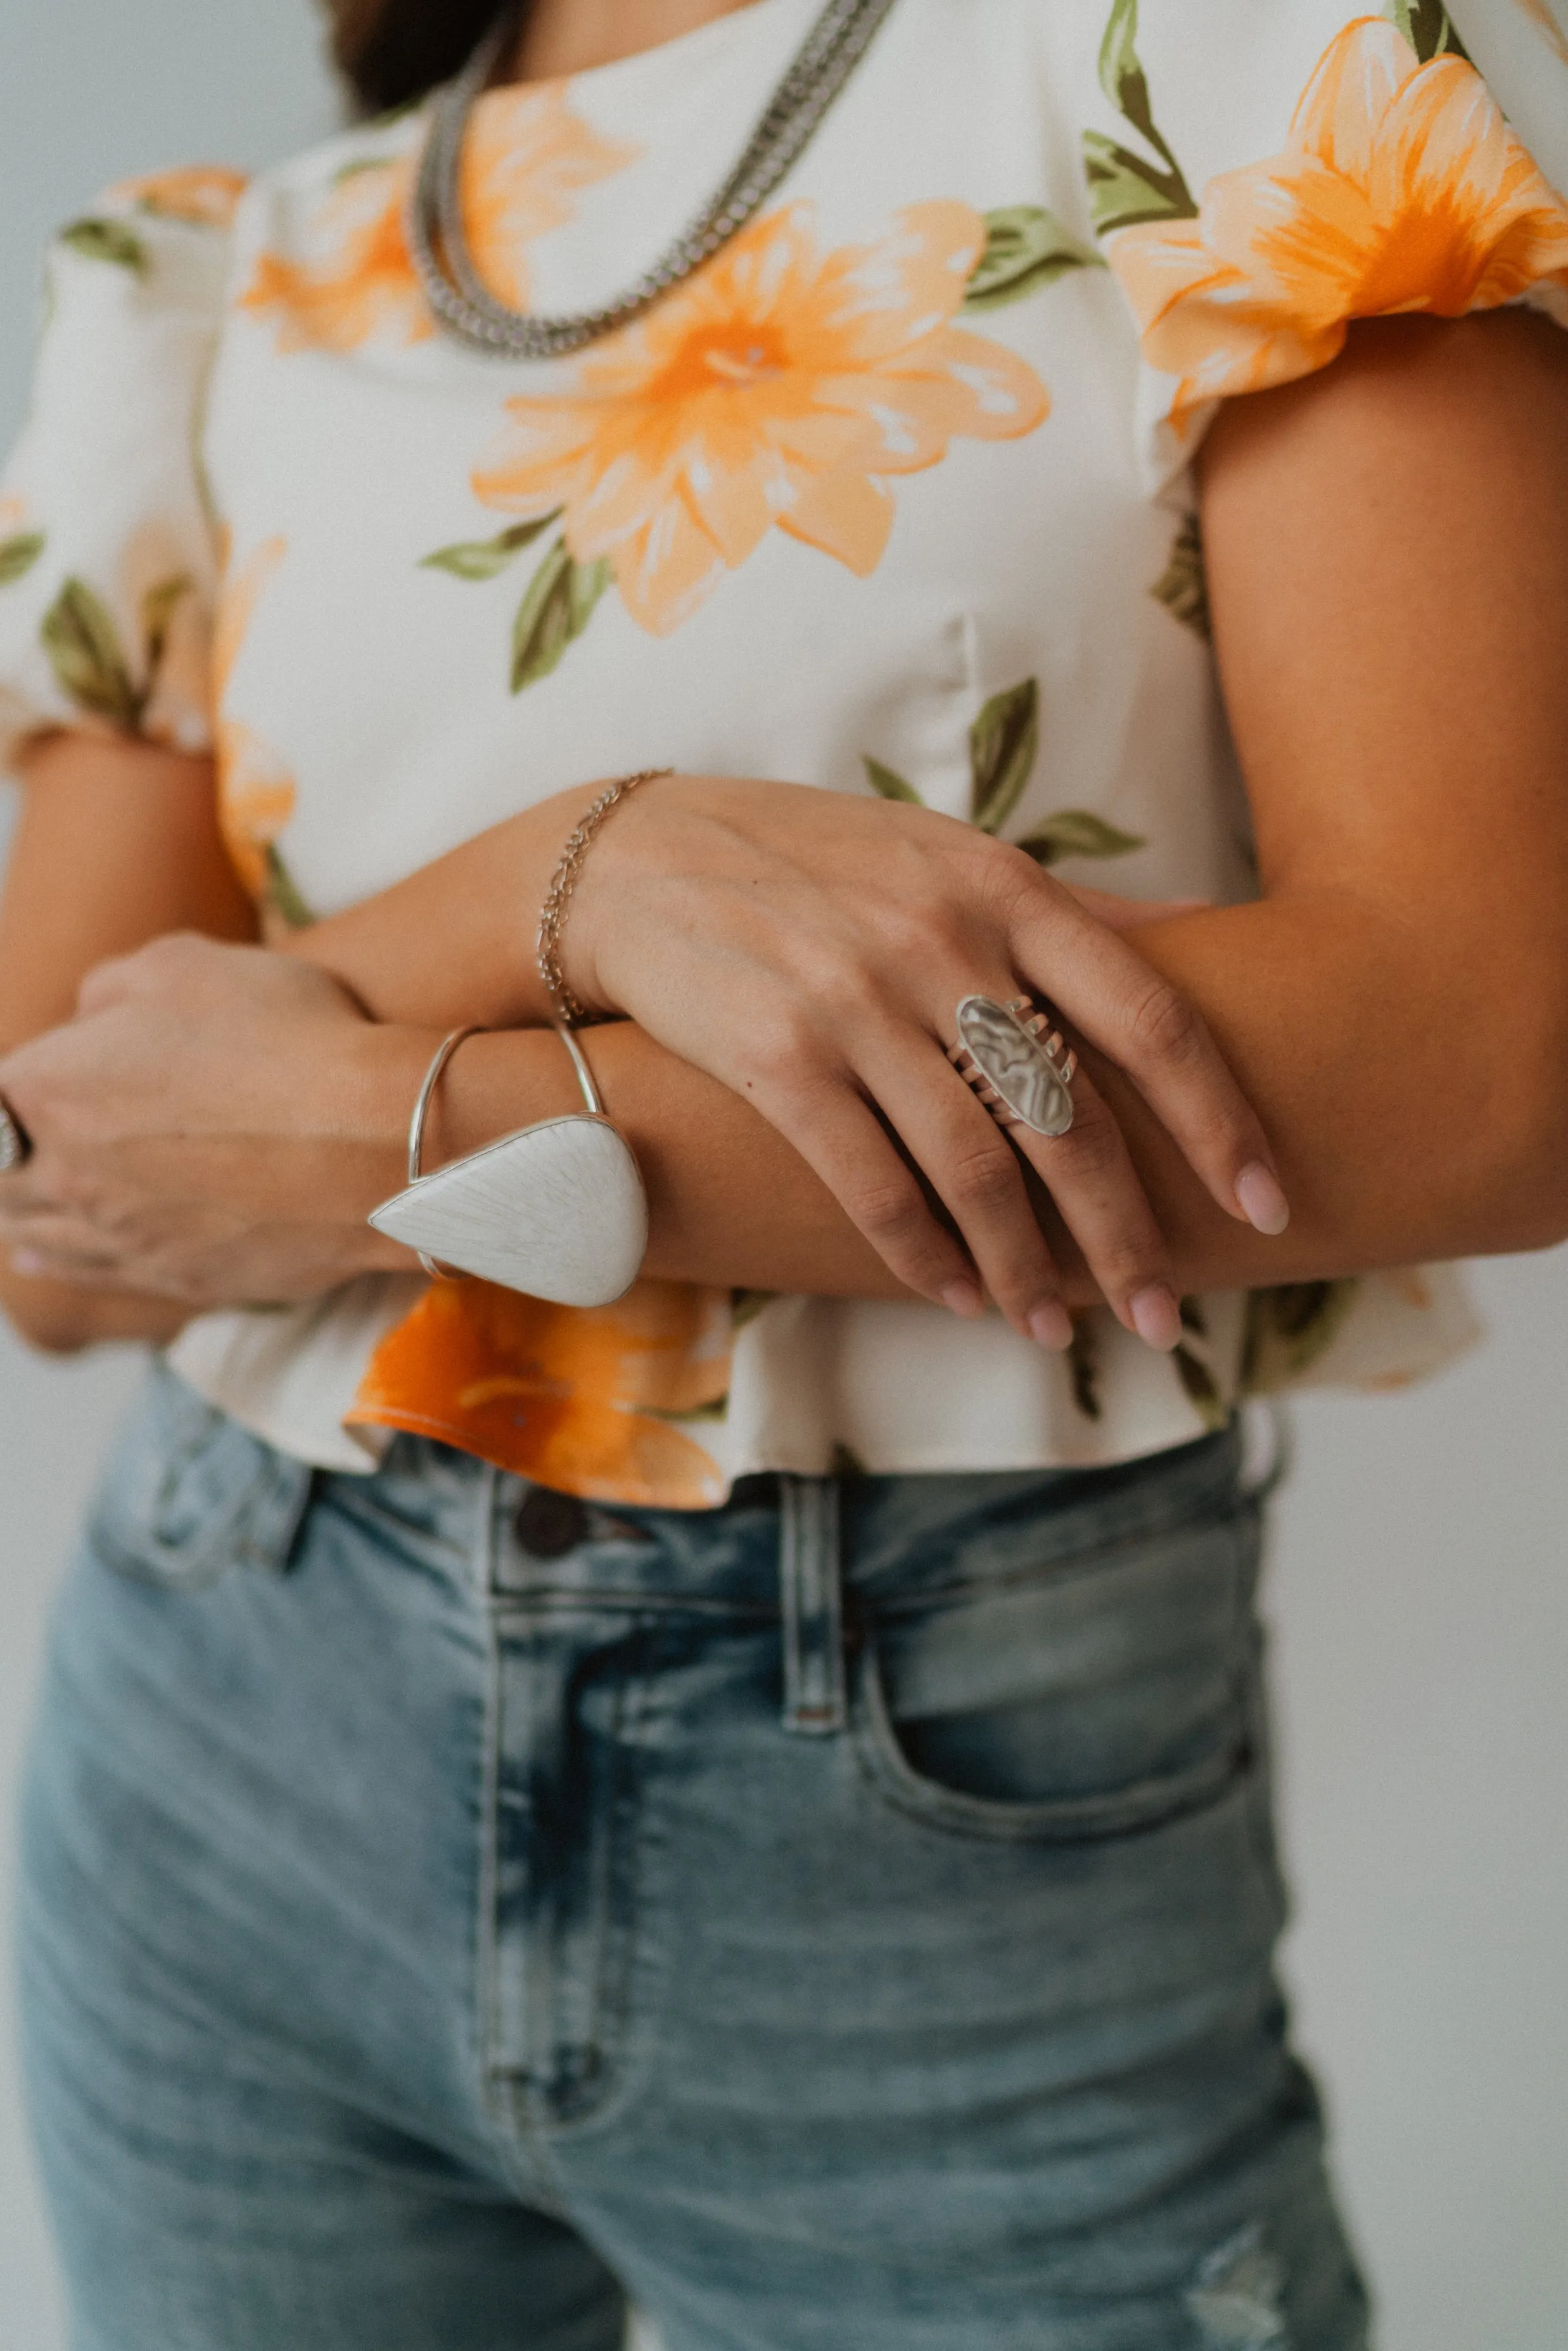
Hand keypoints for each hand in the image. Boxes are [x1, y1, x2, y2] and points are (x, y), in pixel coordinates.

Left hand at [0, 936, 421, 1304]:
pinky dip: (58, 1264)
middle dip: (4, 1153)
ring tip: (12, 1207)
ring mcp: (122, 1239)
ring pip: (36, 1236)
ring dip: (19, 1215)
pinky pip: (94, 1278)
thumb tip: (89, 1020)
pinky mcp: (178, 1280)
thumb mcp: (184, 964)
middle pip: (1, 1175)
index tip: (38, 1073)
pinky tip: (37, 1256)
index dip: (15, 1080)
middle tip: (17, 1140)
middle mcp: (67, 1177)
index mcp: (48, 1090)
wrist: (378, 1140)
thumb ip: (111, 988)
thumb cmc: (284, 1038)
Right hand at [569, 776, 1287, 1349]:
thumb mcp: (950, 854)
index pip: (1151, 1017)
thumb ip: (1071, 906)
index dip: (1220, 1122)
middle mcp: (941, 942)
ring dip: (1025, 1269)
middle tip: (1163, 1314)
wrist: (637, 861)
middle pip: (1071, 1118)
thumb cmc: (814, 862)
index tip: (1270, 1205)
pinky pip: (873, 1186)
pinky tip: (955, 1293)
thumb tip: (1204, 927)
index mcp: (1004, 889)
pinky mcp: (779, 1060)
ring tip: (1054, 1328)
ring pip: (977, 1170)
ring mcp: (857, 1002)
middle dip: (1128, 1236)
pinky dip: (923, 1255)